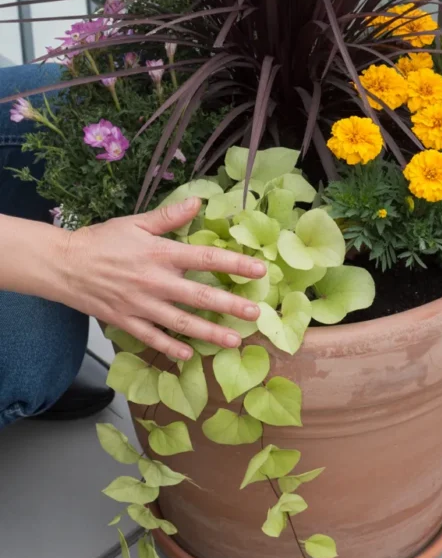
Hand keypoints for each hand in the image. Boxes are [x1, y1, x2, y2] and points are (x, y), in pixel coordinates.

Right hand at [60, 198, 264, 359]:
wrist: (65, 265)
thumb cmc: (102, 241)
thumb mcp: (136, 223)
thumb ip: (168, 217)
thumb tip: (197, 202)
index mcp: (161, 253)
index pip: (206, 258)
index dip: (235, 264)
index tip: (260, 270)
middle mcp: (156, 282)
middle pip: (200, 296)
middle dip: (231, 305)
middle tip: (256, 314)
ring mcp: (142, 305)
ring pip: (182, 323)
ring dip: (210, 333)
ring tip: (234, 341)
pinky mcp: (127, 322)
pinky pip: (154, 339)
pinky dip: (171, 348)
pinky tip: (189, 355)